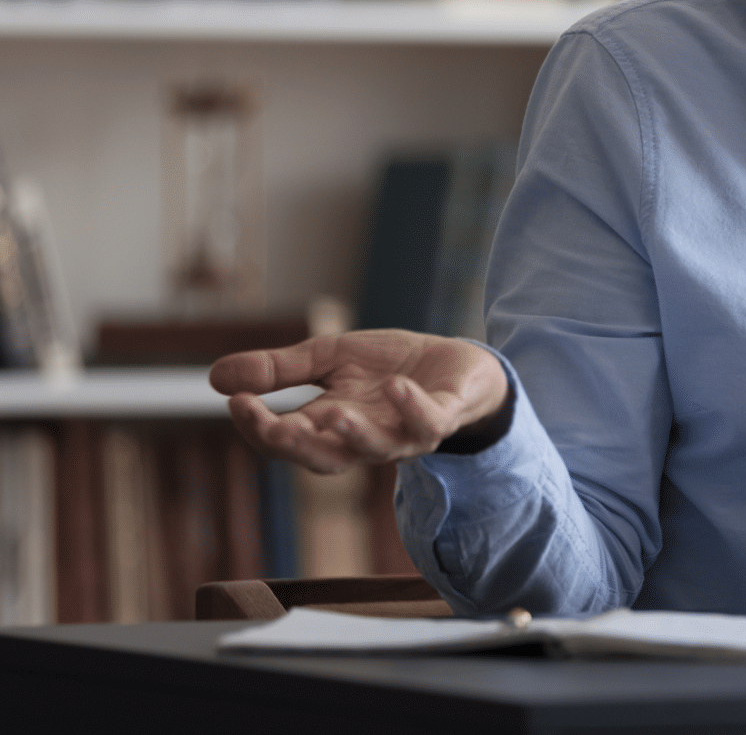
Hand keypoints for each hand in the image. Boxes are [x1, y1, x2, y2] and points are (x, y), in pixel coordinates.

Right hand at [210, 330, 510, 474]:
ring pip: (376, 449)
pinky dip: (413, 407)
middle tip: (270, 425)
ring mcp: (405, 434)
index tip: (235, 401)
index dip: (259, 427)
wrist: (458, 365)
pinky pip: (428, 422)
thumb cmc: (389, 367)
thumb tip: (215, 377)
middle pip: (324, 457)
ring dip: (354, 435)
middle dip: (296, 444)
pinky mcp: (442, 418)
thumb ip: (280, 370)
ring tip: (333, 414)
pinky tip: (398, 386)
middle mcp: (365, 440)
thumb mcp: (329, 358)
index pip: (286, 439)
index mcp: (330, 427)